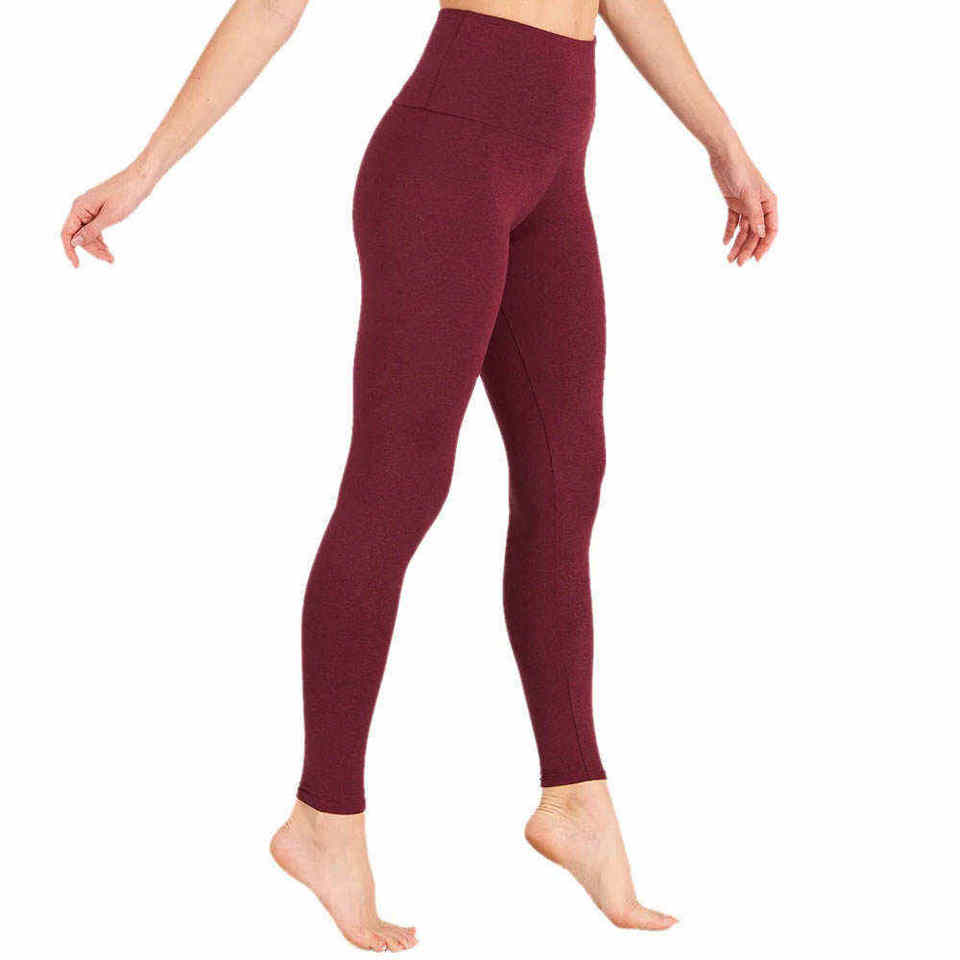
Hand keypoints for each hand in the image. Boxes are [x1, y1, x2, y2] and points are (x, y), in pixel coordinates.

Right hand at [60, 163, 154, 266]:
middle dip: (91, 250)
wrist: (138, 181)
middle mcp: (81, 208)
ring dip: (97, 247)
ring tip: (111, 258)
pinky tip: (107, 249)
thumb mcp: (109, 216)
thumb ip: (91, 230)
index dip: (70, 249)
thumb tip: (75, 242)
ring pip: (87, 233)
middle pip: (78, 235)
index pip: (67, 232)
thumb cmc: (125, 195)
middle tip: (108, 259)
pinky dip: (100, 239)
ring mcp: (90, 209)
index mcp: (79, 207)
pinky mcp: (99, 210)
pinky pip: (94, 229)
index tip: (77, 265)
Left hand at [709, 136, 777, 264]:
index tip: (757, 258)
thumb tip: (762, 234)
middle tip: (738, 263)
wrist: (724, 156)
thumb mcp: (748, 195)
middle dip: (748, 248)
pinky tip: (724, 242)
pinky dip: (729, 232)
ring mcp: (746, 205)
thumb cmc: (740, 170)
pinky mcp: (734, 203)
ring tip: (729, 258)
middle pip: (756, 233)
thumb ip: (755, 215)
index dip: (765, 245)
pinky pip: (733, 222)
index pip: (771, 229)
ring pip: (744, 230)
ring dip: (737, 244)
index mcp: (769, 202)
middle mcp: (759, 205)